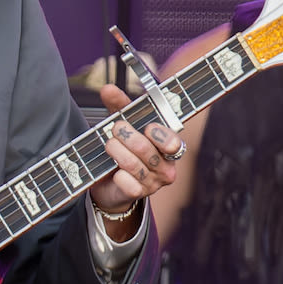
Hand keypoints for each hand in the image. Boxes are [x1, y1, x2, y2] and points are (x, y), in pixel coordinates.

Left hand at [89, 85, 185, 224]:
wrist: (112, 183)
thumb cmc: (124, 149)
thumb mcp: (123, 124)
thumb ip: (118, 106)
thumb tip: (108, 88)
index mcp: (167, 146)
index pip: (174, 142)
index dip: (162, 136)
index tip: (148, 128)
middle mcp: (165, 166)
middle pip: (149, 151)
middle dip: (129, 137)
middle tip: (117, 129)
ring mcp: (153, 182)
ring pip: (136, 166)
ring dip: (118, 152)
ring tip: (109, 145)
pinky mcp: (139, 194)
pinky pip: (130, 186)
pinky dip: (119, 177)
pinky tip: (114, 172)